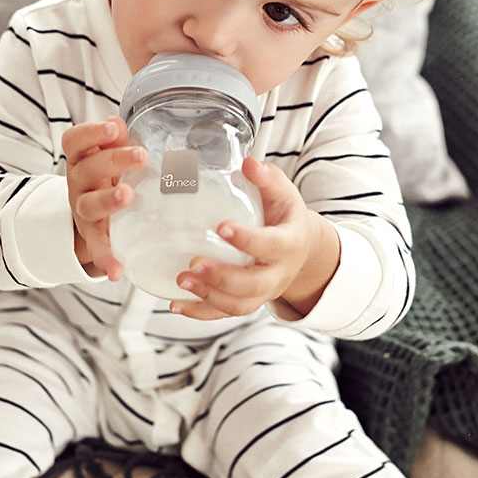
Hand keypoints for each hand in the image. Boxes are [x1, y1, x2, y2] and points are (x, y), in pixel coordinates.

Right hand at [61, 116, 146, 279]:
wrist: (92, 213)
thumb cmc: (106, 177)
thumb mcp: (108, 156)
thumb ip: (115, 140)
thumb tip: (119, 120)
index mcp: (82, 159)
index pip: (75, 141)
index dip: (91, 133)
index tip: (114, 127)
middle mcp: (78, 183)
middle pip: (88, 169)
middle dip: (113, 160)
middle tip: (140, 155)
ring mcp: (83, 210)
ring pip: (90, 205)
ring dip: (108, 200)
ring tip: (127, 196)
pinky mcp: (93, 236)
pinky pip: (97, 248)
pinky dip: (105, 259)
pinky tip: (116, 270)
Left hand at [171, 157, 340, 319]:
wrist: (300, 250)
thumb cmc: (284, 216)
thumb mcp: (284, 194)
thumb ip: (268, 179)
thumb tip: (249, 163)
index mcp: (288, 244)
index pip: (270, 245)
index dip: (248, 239)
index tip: (221, 227)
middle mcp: (277, 274)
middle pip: (253, 284)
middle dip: (222, 277)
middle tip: (194, 263)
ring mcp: (262, 292)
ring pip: (238, 304)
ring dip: (208, 296)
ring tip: (181, 280)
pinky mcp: (246, 302)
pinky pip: (223, 314)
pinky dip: (199, 312)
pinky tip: (176, 303)